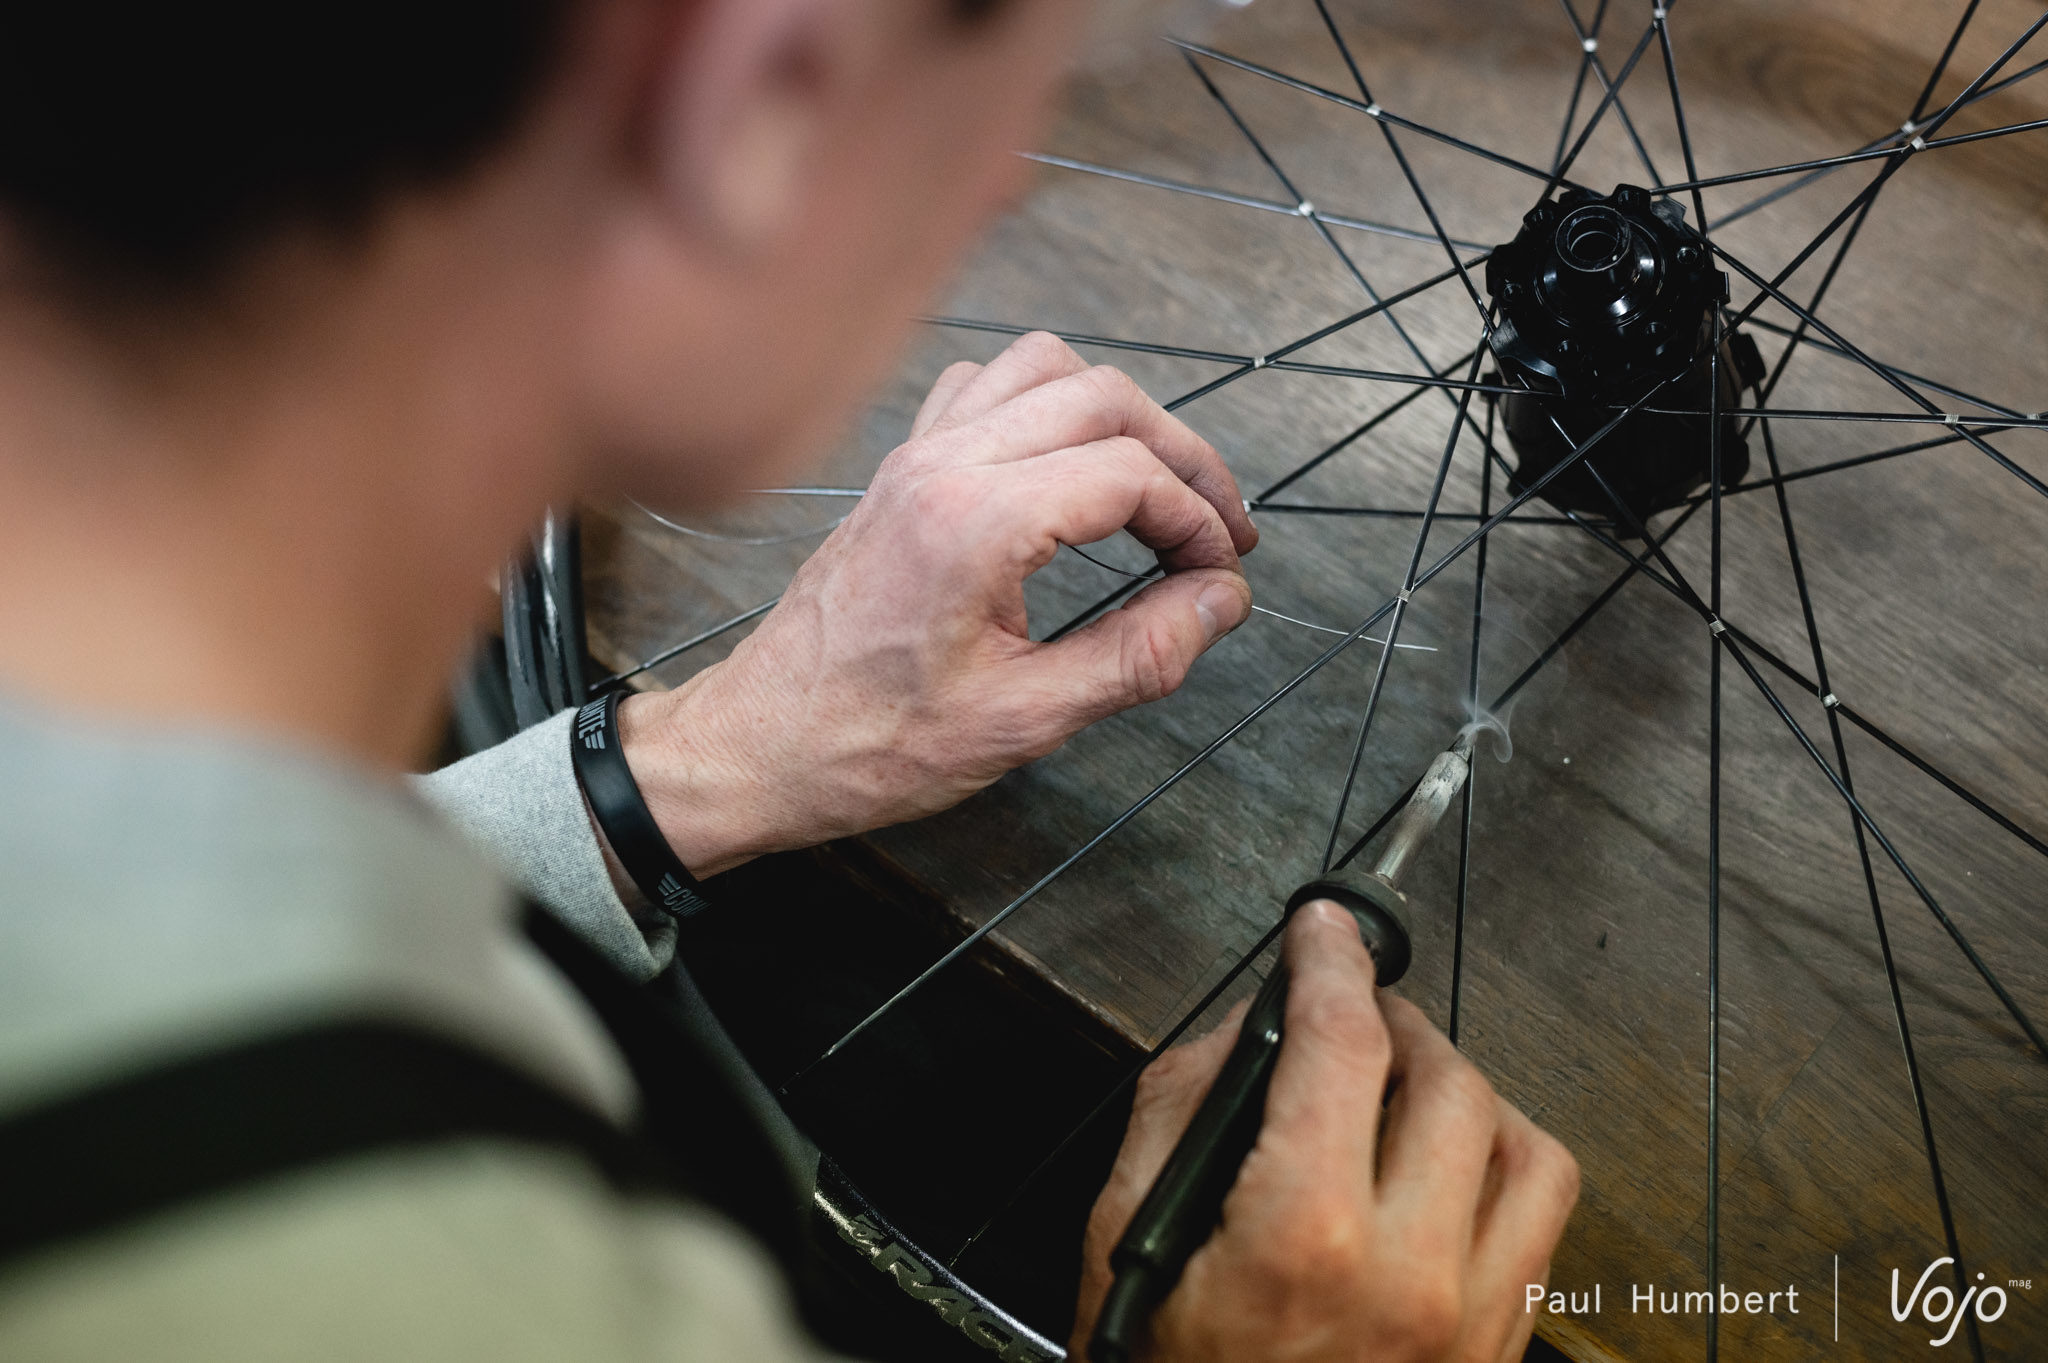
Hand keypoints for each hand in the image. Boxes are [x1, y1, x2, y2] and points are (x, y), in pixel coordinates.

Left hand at [618, 331, 1257, 875]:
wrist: (760, 745)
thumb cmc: (872, 745)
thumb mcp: (1025, 720)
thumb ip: (1138, 656)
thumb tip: (1221, 601)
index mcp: (975, 523)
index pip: (1129, 472)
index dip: (1199, 519)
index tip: (1222, 576)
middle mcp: (943, 465)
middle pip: (1102, 397)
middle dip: (1181, 456)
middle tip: (1218, 527)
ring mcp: (915, 456)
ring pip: (1043, 368)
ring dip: (1116, 413)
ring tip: (1154, 485)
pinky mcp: (899, 468)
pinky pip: (982, 387)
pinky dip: (1043, 403)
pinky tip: (1065, 467)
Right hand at [1073, 901, 1579, 1362]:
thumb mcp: (1126, 1245)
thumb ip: (1178, 1113)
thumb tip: (1240, 1032)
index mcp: (1305, 1240)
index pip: (1344, 1044)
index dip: (1331, 962)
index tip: (1323, 934)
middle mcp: (1411, 1279)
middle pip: (1452, 1080)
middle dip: (1396, 1024)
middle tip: (1349, 1015)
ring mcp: (1469, 1326)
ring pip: (1529, 1147)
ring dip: (1469, 1095)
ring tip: (1406, 1091)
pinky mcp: (1495, 1358)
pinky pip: (1541, 1230)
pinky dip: (1500, 1173)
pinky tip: (1439, 1174)